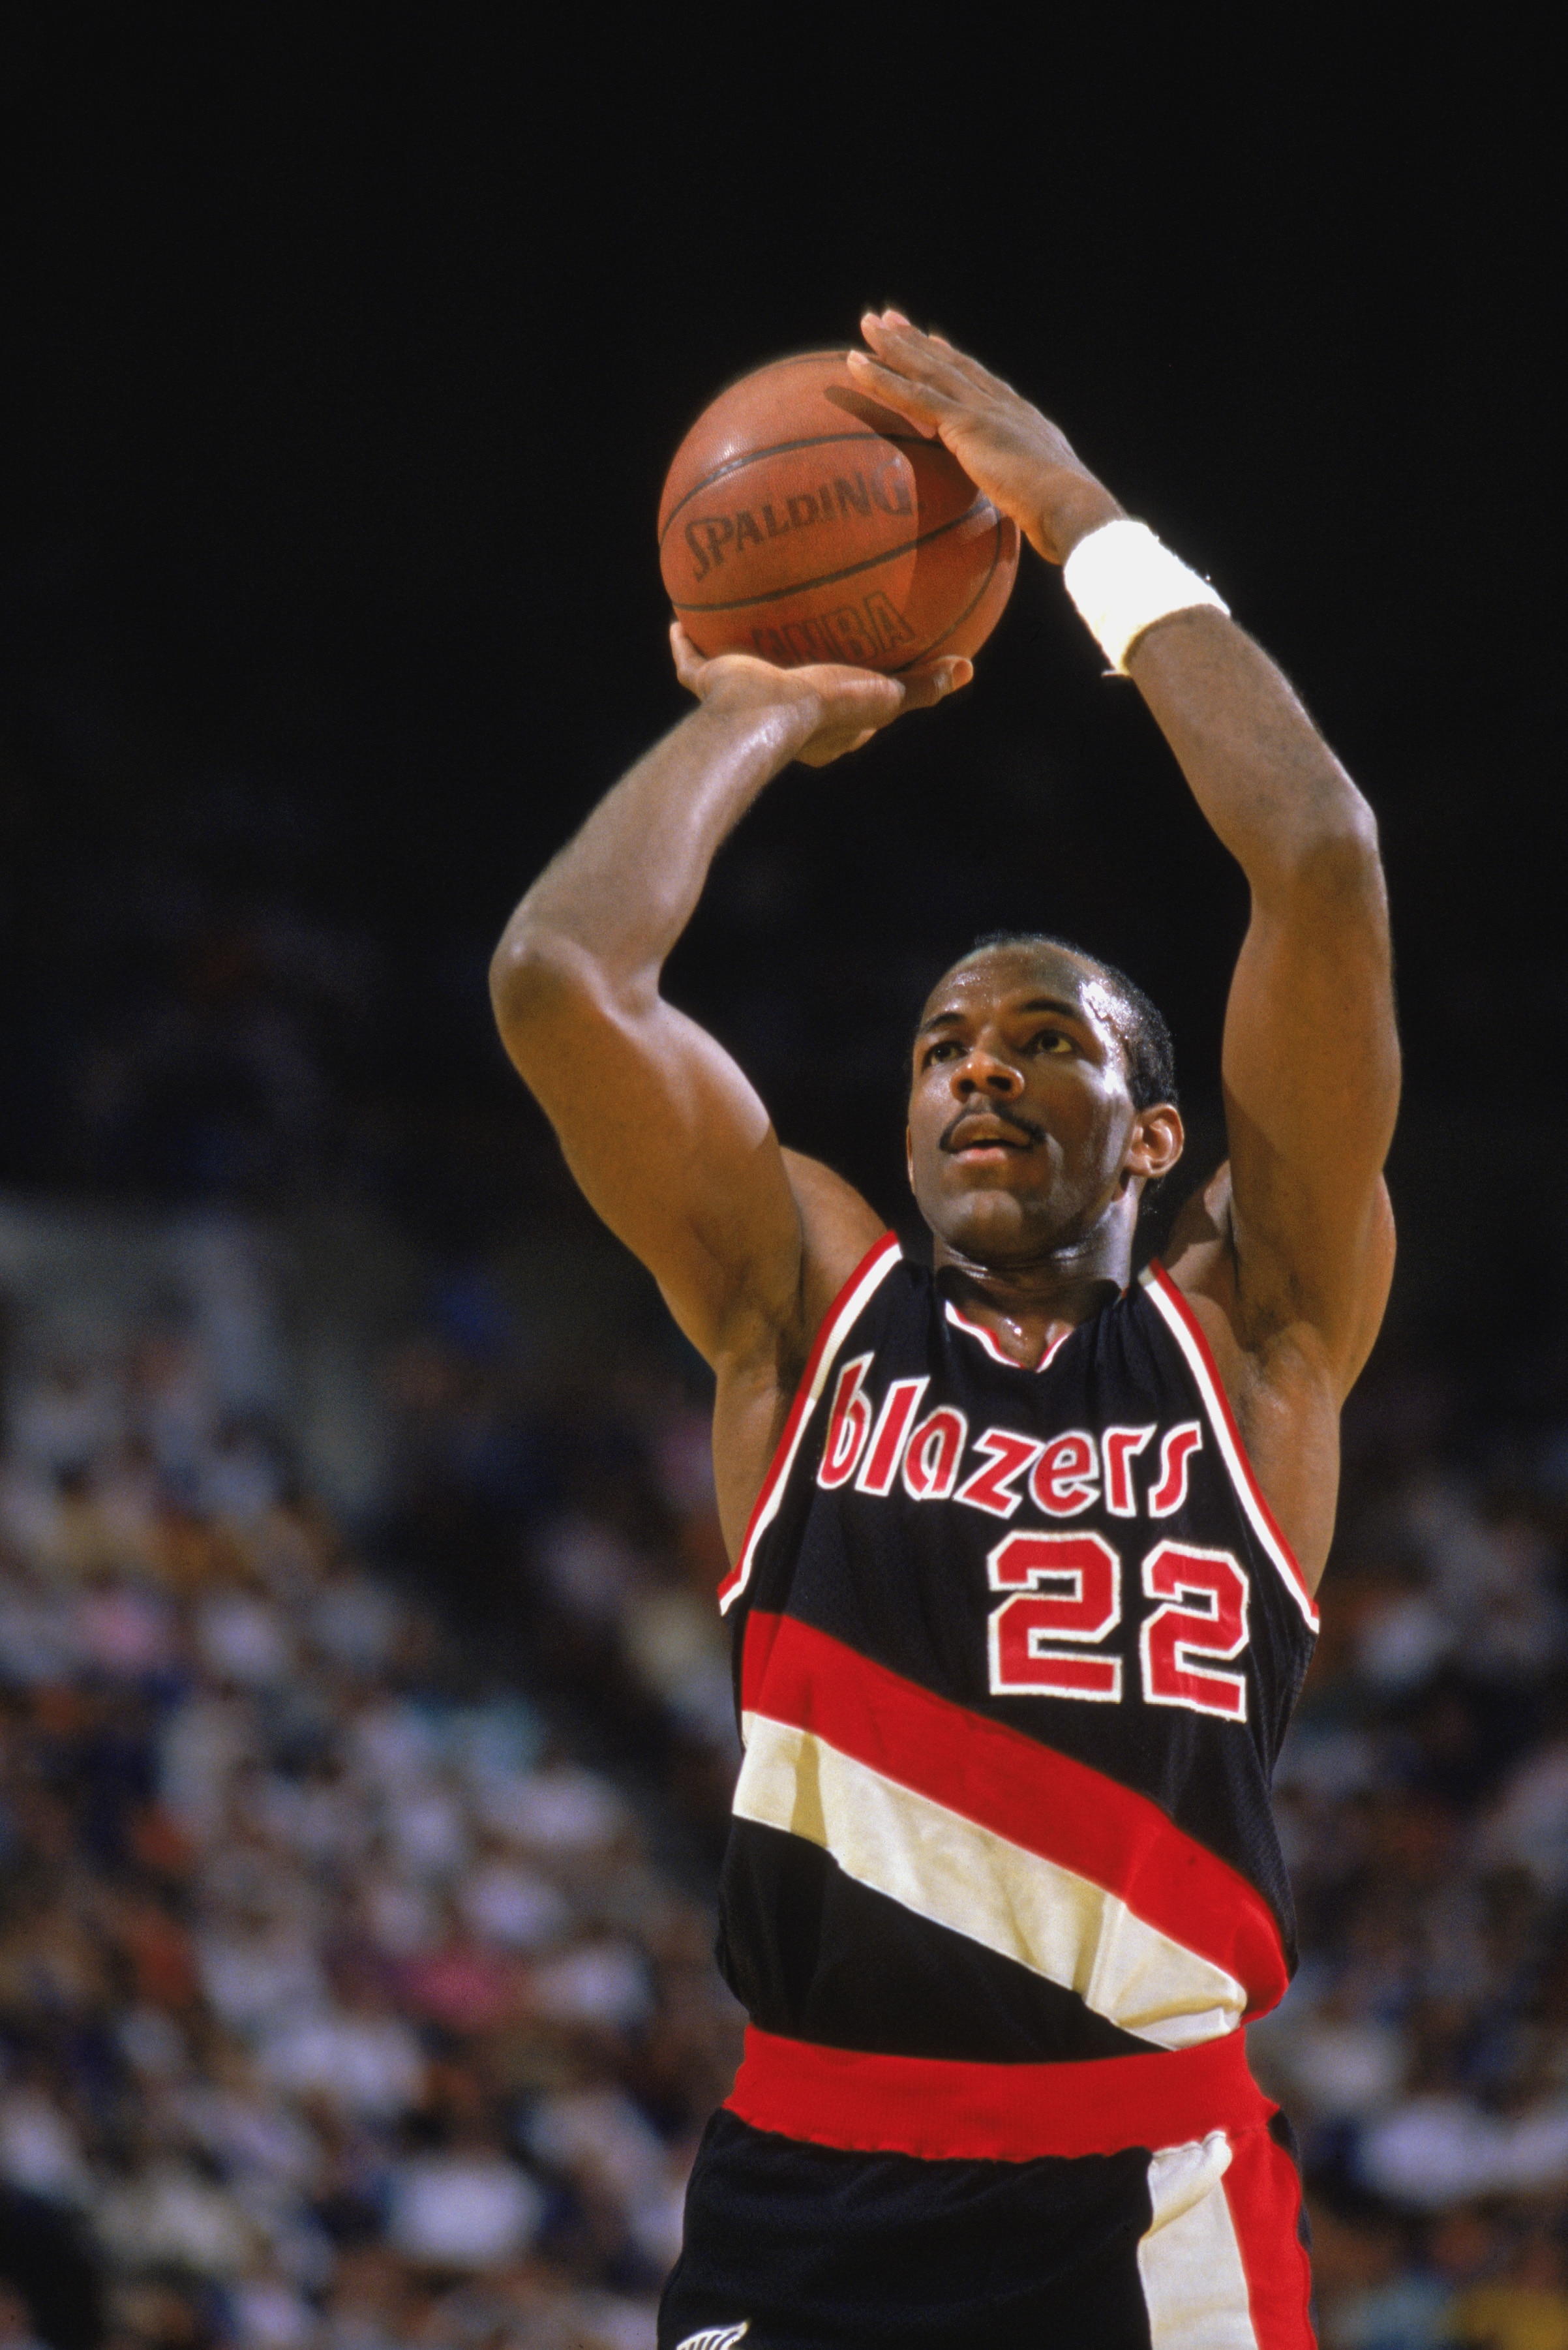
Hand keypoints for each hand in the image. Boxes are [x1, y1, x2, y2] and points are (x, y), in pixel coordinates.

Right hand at [670, 624, 970, 768]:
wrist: (763, 715)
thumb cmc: (826, 711)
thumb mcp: (885, 696)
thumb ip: (923, 686)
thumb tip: (966, 668)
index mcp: (820, 727)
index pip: (841, 709)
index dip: (854, 688)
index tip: (864, 665)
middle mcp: (777, 716)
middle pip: (785, 687)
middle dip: (792, 666)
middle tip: (802, 638)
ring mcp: (738, 701)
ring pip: (734, 673)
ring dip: (734, 653)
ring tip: (737, 619)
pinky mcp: (709, 684)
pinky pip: (691, 660)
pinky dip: (684, 642)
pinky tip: (679, 616)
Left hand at [847, 312, 1122, 564]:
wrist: (1071, 507)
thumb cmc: (1063, 519)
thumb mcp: (1041, 505)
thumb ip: (1021, 501)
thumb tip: (1018, 522)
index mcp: (1021, 420)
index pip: (981, 384)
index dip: (954, 362)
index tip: (933, 343)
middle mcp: (1002, 405)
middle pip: (952, 366)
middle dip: (919, 342)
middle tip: (891, 320)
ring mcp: (983, 410)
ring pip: (930, 370)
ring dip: (896, 346)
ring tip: (869, 324)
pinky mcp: (965, 424)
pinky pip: (913, 397)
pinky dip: (882, 379)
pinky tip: (855, 363)